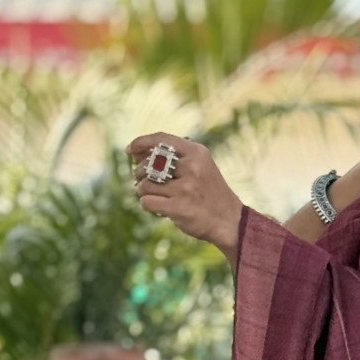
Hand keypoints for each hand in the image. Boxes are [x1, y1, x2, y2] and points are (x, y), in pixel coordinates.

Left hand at [127, 134, 242, 255]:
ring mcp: (185, 188)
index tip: (129, 150)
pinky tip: (157, 207)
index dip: (141, 142)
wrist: (230, 220)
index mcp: (197, 153)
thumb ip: (173, 157)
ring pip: (145, 184)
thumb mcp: (200, 166)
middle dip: (139, 172)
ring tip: (152, 195)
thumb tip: (133, 152)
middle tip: (143, 180)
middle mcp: (192, 168)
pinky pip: (147, 202)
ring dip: (142, 191)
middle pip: (149, 163)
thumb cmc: (208, 192)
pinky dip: (147, 204)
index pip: (161, 139)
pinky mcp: (179, 208)